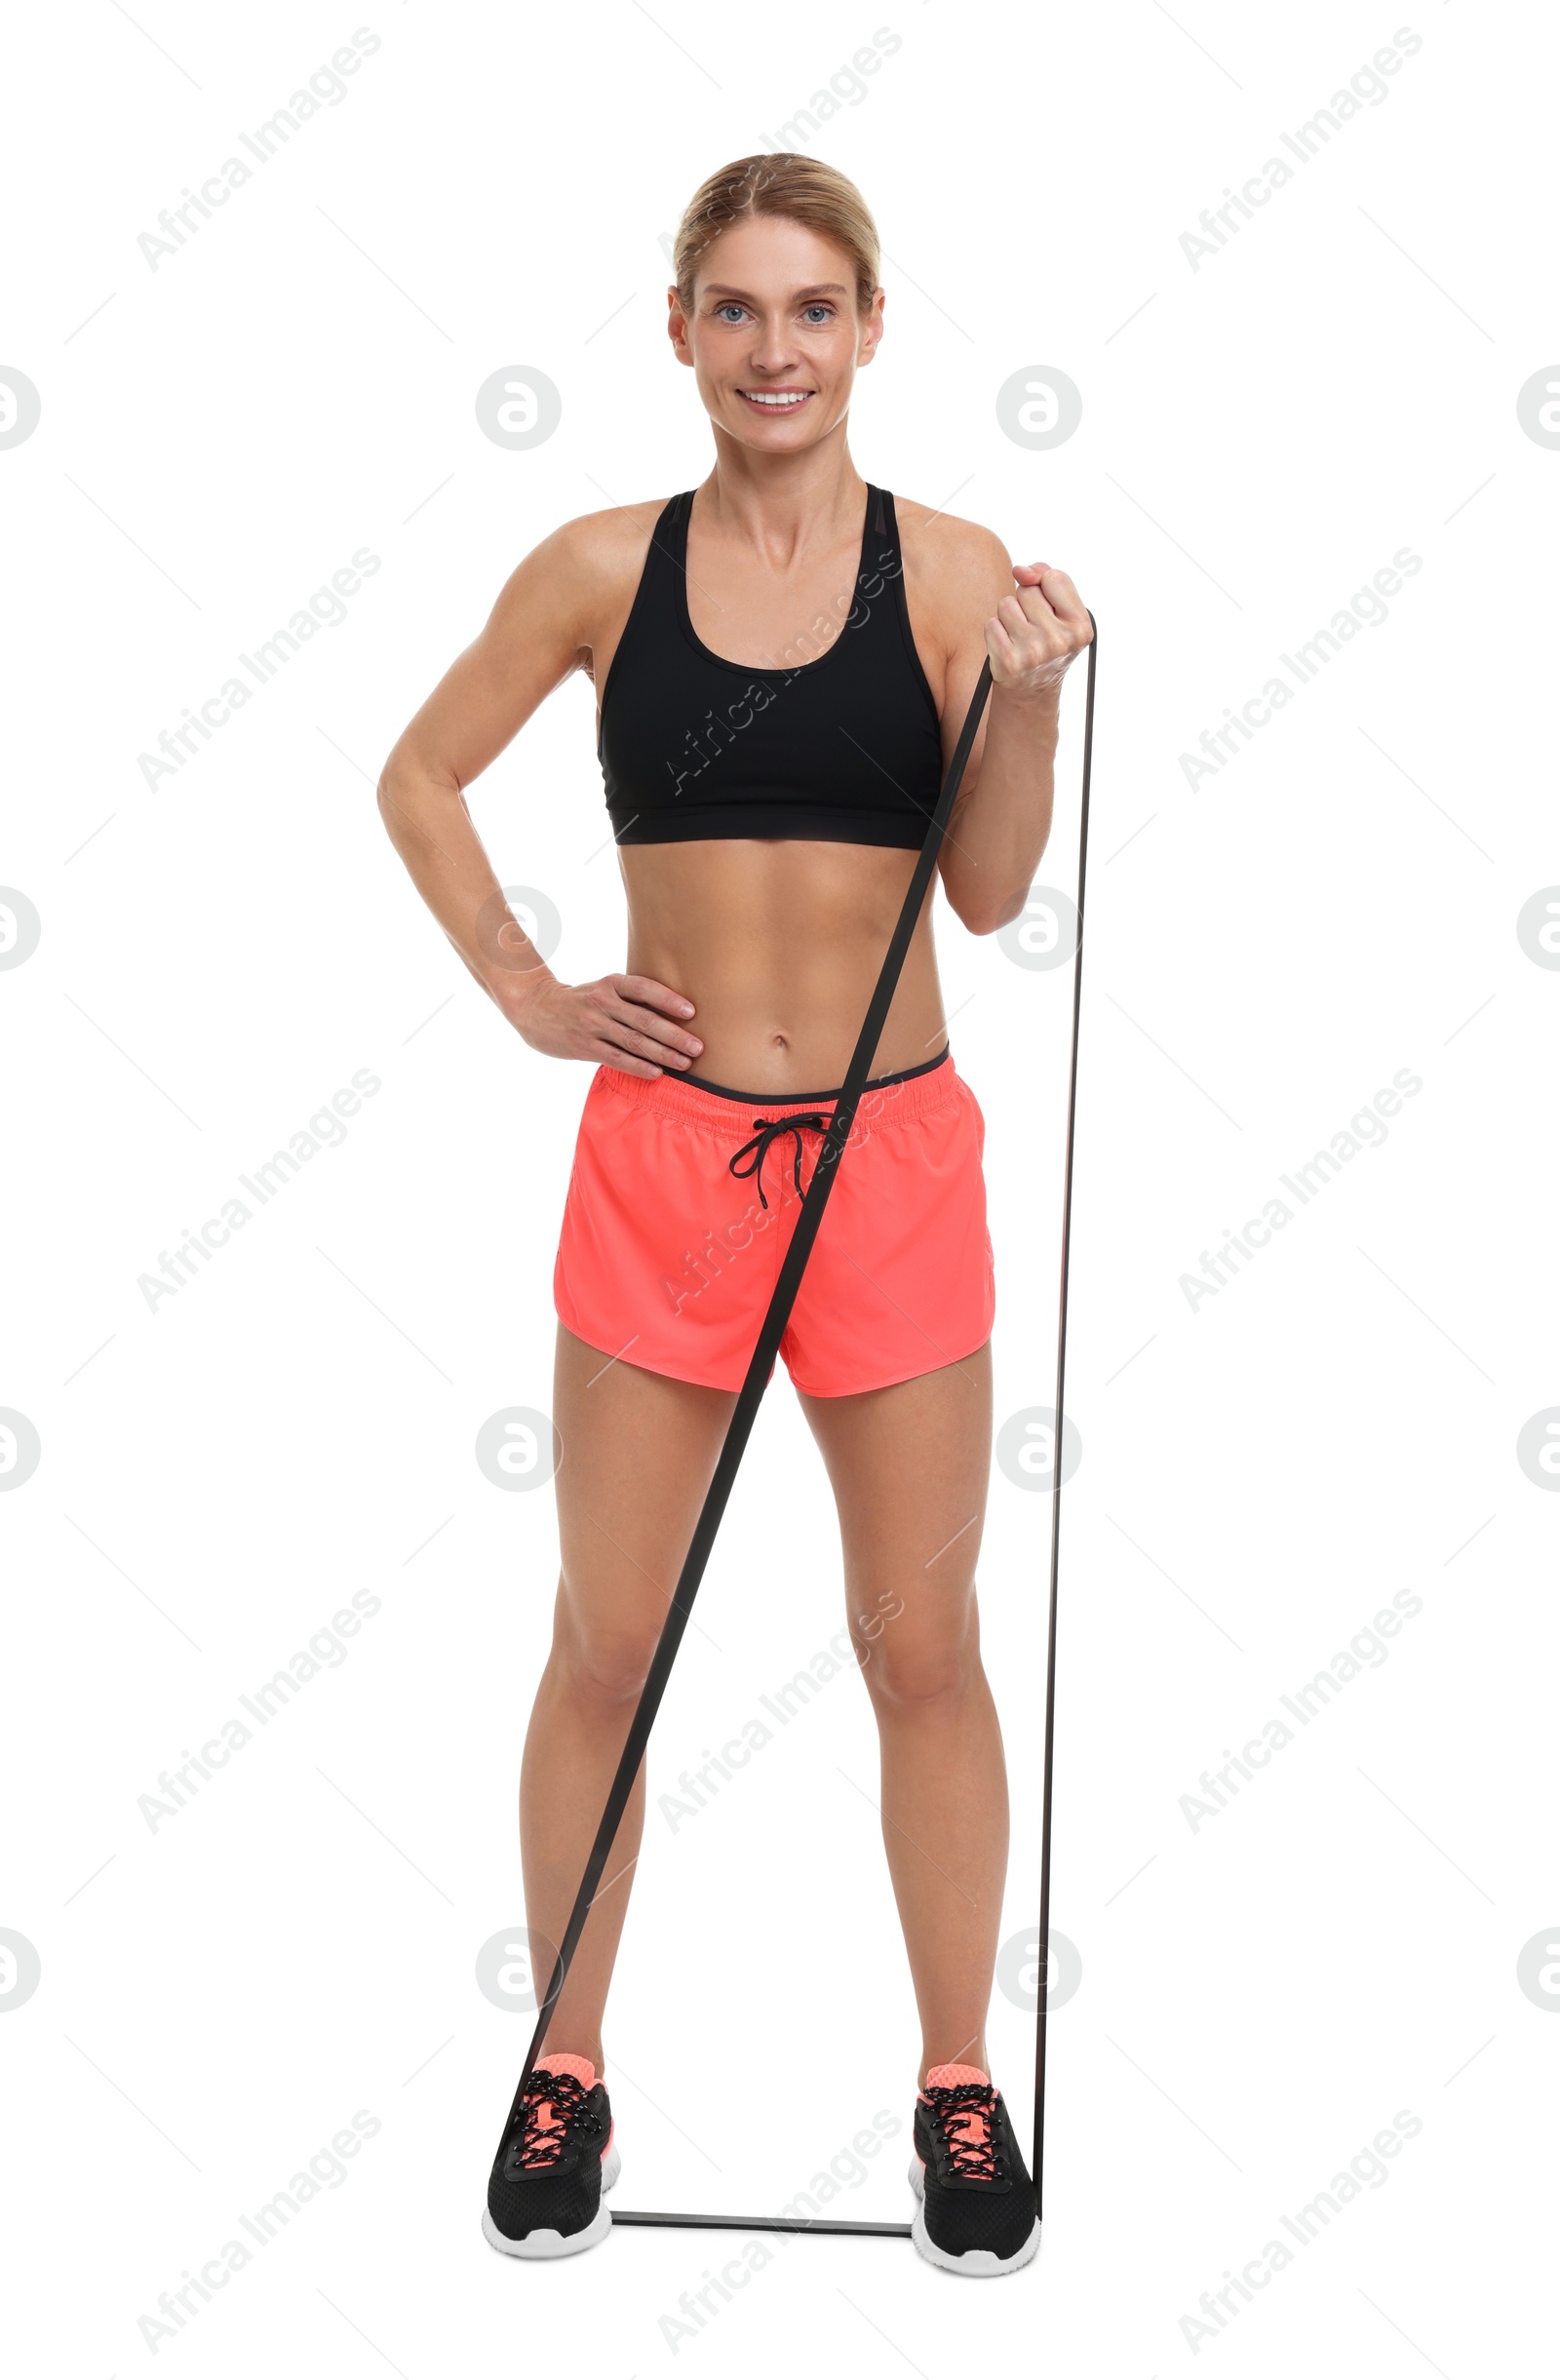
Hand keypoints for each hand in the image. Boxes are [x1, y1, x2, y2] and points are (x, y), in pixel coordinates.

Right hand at [506, 972, 703, 1078]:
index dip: (668, 1000)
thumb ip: (630, 997)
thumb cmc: (581, 1000)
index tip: (692, 1012)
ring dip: (662, 1054)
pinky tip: (657, 1073)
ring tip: (685, 1063)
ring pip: (633, 1041)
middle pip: (644, 1020)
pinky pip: (616, 1059)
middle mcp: (602, 1002)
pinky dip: (638, 1067)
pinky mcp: (584, 1046)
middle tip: (698, 1047)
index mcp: (611, 983)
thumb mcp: (603, 988)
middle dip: (674, 1035)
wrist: (536, 1009)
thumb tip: (673, 1013)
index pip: (644, 989)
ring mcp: (592, 1025)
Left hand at [984, 564, 1091, 698]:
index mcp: (1080, 627)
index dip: (1043, 585)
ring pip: (1006, 604)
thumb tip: (1020, 570)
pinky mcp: (1008, 661)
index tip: (1045, 602)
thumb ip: (1048, 580)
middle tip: (1033, 626)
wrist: (1033, 690)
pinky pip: (992, 624)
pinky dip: (996, 631)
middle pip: (1027, 590)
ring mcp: (1033, 652)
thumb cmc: (1047, 643)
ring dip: (1008, 616)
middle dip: (1025, 602)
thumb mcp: (1061, 613)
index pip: (1054, 578)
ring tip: (1019, 635)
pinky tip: (1007, 645)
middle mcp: (1060, 641)